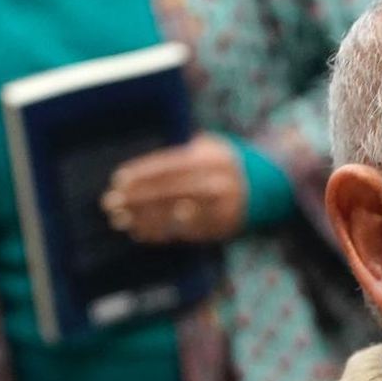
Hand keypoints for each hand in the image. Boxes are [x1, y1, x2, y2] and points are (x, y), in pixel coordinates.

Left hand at [103, 133, 246, 243]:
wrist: (271, 187)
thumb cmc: (227, 163)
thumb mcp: (211, 147)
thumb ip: (183, 152)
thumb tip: (146, 167)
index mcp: (209, 159)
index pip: (169, 166)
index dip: (142, 174)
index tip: (118, 180)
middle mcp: (216, 183)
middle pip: (168, 191)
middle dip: (136, 198)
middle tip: (110, 202)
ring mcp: (219, 208)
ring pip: (174, 215)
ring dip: (143, 218)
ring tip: (119, 219)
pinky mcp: (220, 228)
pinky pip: (184, 233)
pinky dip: (160, 232)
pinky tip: (140, 231)